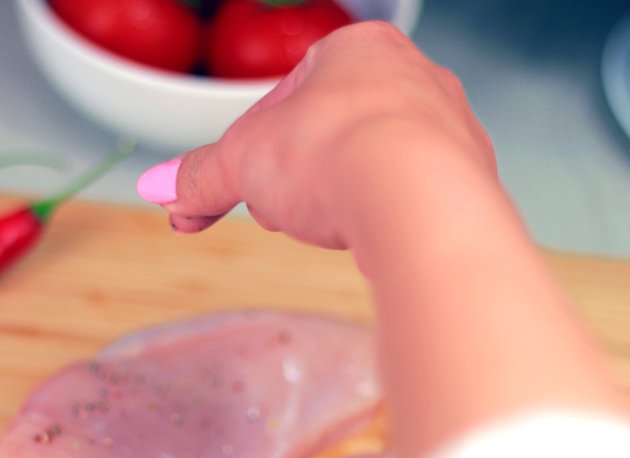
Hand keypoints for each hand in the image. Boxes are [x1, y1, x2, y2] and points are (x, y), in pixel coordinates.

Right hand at [136, 21, 495, 251]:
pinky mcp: (468, 179)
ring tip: (322, 226)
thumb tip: (161, 188)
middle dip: (292, 179)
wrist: (420, 205)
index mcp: (357, 49)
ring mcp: (448, 128)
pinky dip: (378, 218)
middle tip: (276, 212)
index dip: (248, 151)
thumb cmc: (337, 155)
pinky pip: (405, 198)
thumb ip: (200, 175)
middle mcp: (413, 77)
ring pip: (366, 165)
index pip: (283, 99)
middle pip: (327, 135)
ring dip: (332, 198)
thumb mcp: (243, 163)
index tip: (231, 190)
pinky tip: (365, 236)